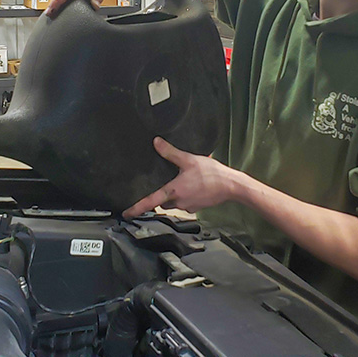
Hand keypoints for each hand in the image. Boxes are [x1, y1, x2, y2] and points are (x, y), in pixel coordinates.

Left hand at [123, 137, 239, 217]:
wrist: (231, 186)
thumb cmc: (212, 174)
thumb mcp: (189, 159)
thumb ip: (170, 152)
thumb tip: (156, 142)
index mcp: (173, 191)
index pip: (149, 202)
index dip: (136, 208)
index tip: (126, 214)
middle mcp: (179, 202)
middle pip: (162, 201)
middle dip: (161, 194)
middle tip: (164, 182)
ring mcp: (188, 206)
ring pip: (174, 202)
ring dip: (174, 194)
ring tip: (182, 180)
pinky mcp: (197, 207)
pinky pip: (186, 201)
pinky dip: (186, 194)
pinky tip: (193, 185)